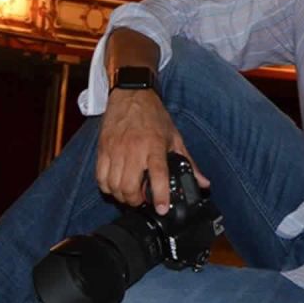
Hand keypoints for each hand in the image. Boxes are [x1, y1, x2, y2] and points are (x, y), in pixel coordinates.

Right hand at [96, 88, 209, 212]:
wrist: (131, 94)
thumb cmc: (154, 116)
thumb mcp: (175, 137)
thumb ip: (188, 162)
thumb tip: (203, 183)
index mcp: (154, 145)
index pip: (157, 175)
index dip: (159, 196)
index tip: (161, 209)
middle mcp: (134, 149)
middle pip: (129, 187)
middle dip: (135, 201)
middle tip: (142, 201)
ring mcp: (115, 149)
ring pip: (113, 186)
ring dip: (121, 196)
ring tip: (130, 194)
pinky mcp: (102, 149)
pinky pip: (100, 177)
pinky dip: (107, 187)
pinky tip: (116, 186)